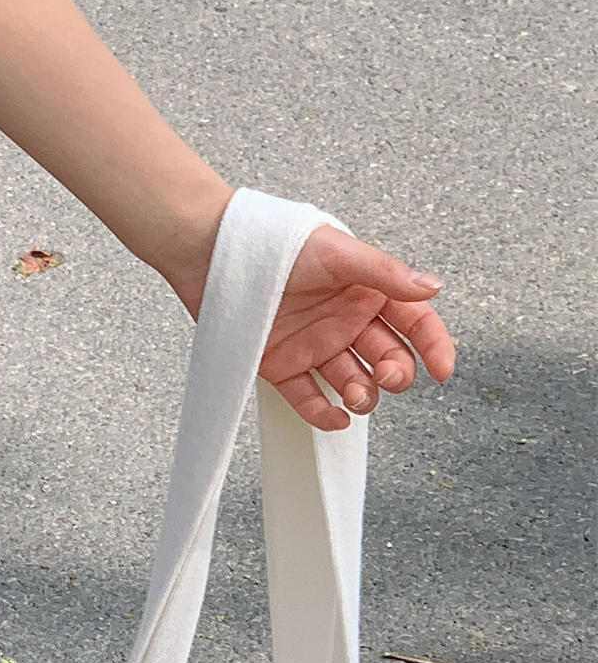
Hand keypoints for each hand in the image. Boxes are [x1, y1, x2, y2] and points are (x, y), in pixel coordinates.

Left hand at [228, 224, 452, 433]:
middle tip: (387, 375)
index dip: (433, 346)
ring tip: (358, 396)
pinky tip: (337, 419)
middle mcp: (346, 322)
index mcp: (367, 293)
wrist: (219, 257)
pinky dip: (323, 413)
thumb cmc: (280, 243)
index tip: (442, 371)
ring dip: (363, 395)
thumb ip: (385, 273)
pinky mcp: (282, 367)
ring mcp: (315, 347)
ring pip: (351, 382)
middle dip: (395, 373)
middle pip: (386, 358)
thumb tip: (433, 287)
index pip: (413, 322)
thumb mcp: (339, 254)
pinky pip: (307, 398)